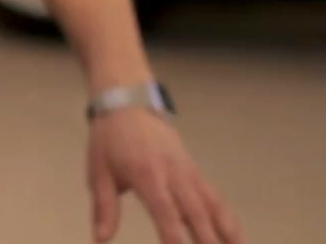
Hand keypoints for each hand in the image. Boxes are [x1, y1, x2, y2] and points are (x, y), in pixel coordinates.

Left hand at [88, 108, 243, 243]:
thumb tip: (101, 238)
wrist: (128, 104)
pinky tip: (236, 238)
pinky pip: (215, 197)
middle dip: (206, 240)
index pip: (164, 209)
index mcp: (146, 174)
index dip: (174, 234)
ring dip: (228, 232)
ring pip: (213, 205)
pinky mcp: (195, 171)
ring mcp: (188, 172)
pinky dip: (227, 219)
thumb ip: (103, 207)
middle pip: (195, 212)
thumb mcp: (98, 171)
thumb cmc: (109, 140)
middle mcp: (173, 173)